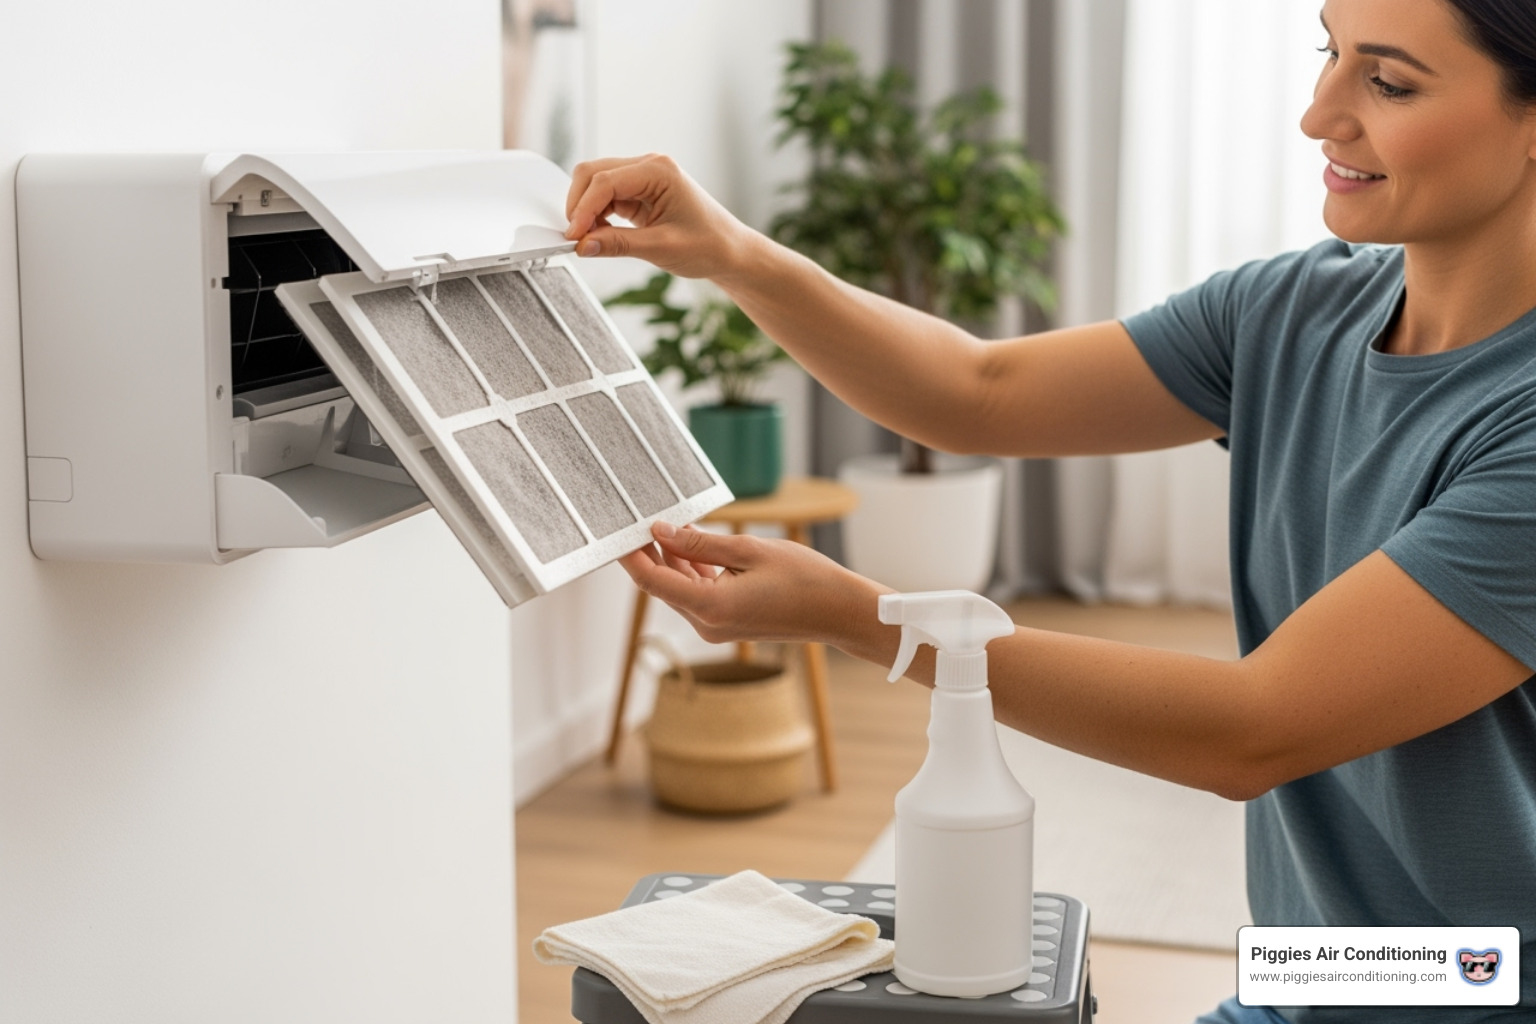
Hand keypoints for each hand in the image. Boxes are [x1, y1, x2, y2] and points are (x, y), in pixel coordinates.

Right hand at [563, 154, 753, 278]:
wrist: (729, 251)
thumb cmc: (708, 245)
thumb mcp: (661, 248)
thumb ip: (618, 244)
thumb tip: (583, 245)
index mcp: (659, 170)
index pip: (605, 181)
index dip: (583, 209)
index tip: (573, 236)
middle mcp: (649, 166)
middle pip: (594, 173)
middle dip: (579, 204)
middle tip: (576, 238)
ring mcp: (643, 177)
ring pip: (596, 183)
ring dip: (586, 209)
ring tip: (589, 239)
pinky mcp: (639, 192)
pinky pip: (606, 196)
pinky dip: (596, 213)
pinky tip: (599, 233)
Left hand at [619, 522, 888, 648]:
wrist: (839, 611)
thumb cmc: (804, 579)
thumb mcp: (749, 550)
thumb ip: (700, 542)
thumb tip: (661, 532)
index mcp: (710, 607)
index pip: (652, 580)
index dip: (631, 555)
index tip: (618, 531)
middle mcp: (707, 624)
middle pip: (663, 585)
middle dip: (650, 553)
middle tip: (641, 518)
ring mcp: (717, 627)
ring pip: (681, 589)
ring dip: (674, 559)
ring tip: (670, 524)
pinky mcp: (728, 623)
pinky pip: (699, 595)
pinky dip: (694, 571)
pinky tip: (694, 544)